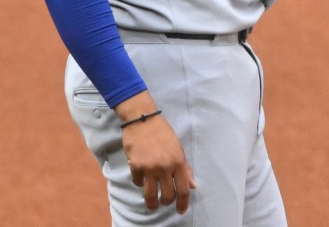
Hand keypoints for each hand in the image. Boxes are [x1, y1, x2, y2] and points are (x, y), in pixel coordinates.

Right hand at [117, 97, 196, 212]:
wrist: (142, 119)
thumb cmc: (162, 132)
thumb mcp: (178, 148)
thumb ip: (185, 168)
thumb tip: (193, 186)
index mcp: (178, 162)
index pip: (184, 190)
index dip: (183, 203)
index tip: (180, 210)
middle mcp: (165, 167)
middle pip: (168, 195)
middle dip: (166, 203)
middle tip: (164, 202)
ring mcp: (150, 167)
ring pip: (151, 194)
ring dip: (152, 203)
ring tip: (152, 204)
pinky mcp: (136, 165)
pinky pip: (138, 182)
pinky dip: (139, 183)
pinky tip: (141, 180)